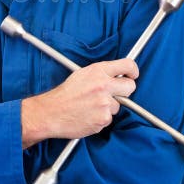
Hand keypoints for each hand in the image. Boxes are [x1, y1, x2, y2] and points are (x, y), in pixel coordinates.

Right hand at [21, 58, 138, 147]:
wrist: (50, 113)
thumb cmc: (64, 95)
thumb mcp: (81, 75)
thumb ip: (100, 74)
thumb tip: (116, 75)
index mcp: (97, 71)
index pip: (127, 65)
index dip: (133, 71)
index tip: (132, 75)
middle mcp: (103, 85)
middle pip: (130, 87)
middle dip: (125, 91)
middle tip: (115, 94)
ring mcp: (104, 103)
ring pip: (117, 105)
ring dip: (107, 107)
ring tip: (90, 107)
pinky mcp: (103, 119)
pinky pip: (109, 118)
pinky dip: (100, 118)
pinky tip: (88, 115)